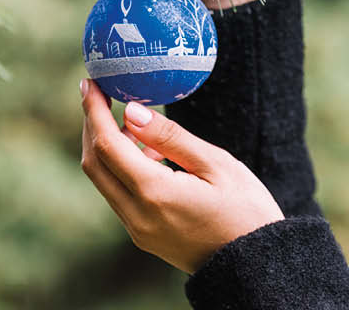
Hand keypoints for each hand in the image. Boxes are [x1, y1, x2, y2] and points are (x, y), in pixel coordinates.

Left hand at [79, 78, 283, 272]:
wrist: (258, 265)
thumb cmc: (247, 211)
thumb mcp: (217, 164)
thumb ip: (170, 137)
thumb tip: (131, 111)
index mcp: (155, 194)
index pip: (107, 145)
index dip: (94, 110)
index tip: (90, 82)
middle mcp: (138, 216)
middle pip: (94, 164)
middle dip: (92, 126)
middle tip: (99, 93)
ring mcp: (137, 230)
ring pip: (104, 180)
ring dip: (109, 148)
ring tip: (140, 126)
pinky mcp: (143, 236)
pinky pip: (119, 195)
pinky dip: (123, 169)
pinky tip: (151, 155)